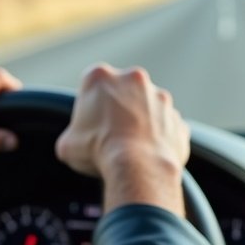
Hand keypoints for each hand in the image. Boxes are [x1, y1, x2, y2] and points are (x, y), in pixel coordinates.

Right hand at [55, 63, 188, 215]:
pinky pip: (166, 128)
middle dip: (117, 109)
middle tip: (109, 134)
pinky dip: (158, 139)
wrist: (137, 167)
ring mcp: (160, 97)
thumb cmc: (98, 151)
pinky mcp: (177, 119)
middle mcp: (133, 78)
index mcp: (100, 76)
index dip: (88, 106)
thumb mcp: (67, 144)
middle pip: (122, 91)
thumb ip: (72, 135)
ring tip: (129, 149)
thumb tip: (75, 143)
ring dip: (140, 123)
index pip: (90, 85)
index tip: (88, 123)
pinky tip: (146, 156)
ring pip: (146, 108)